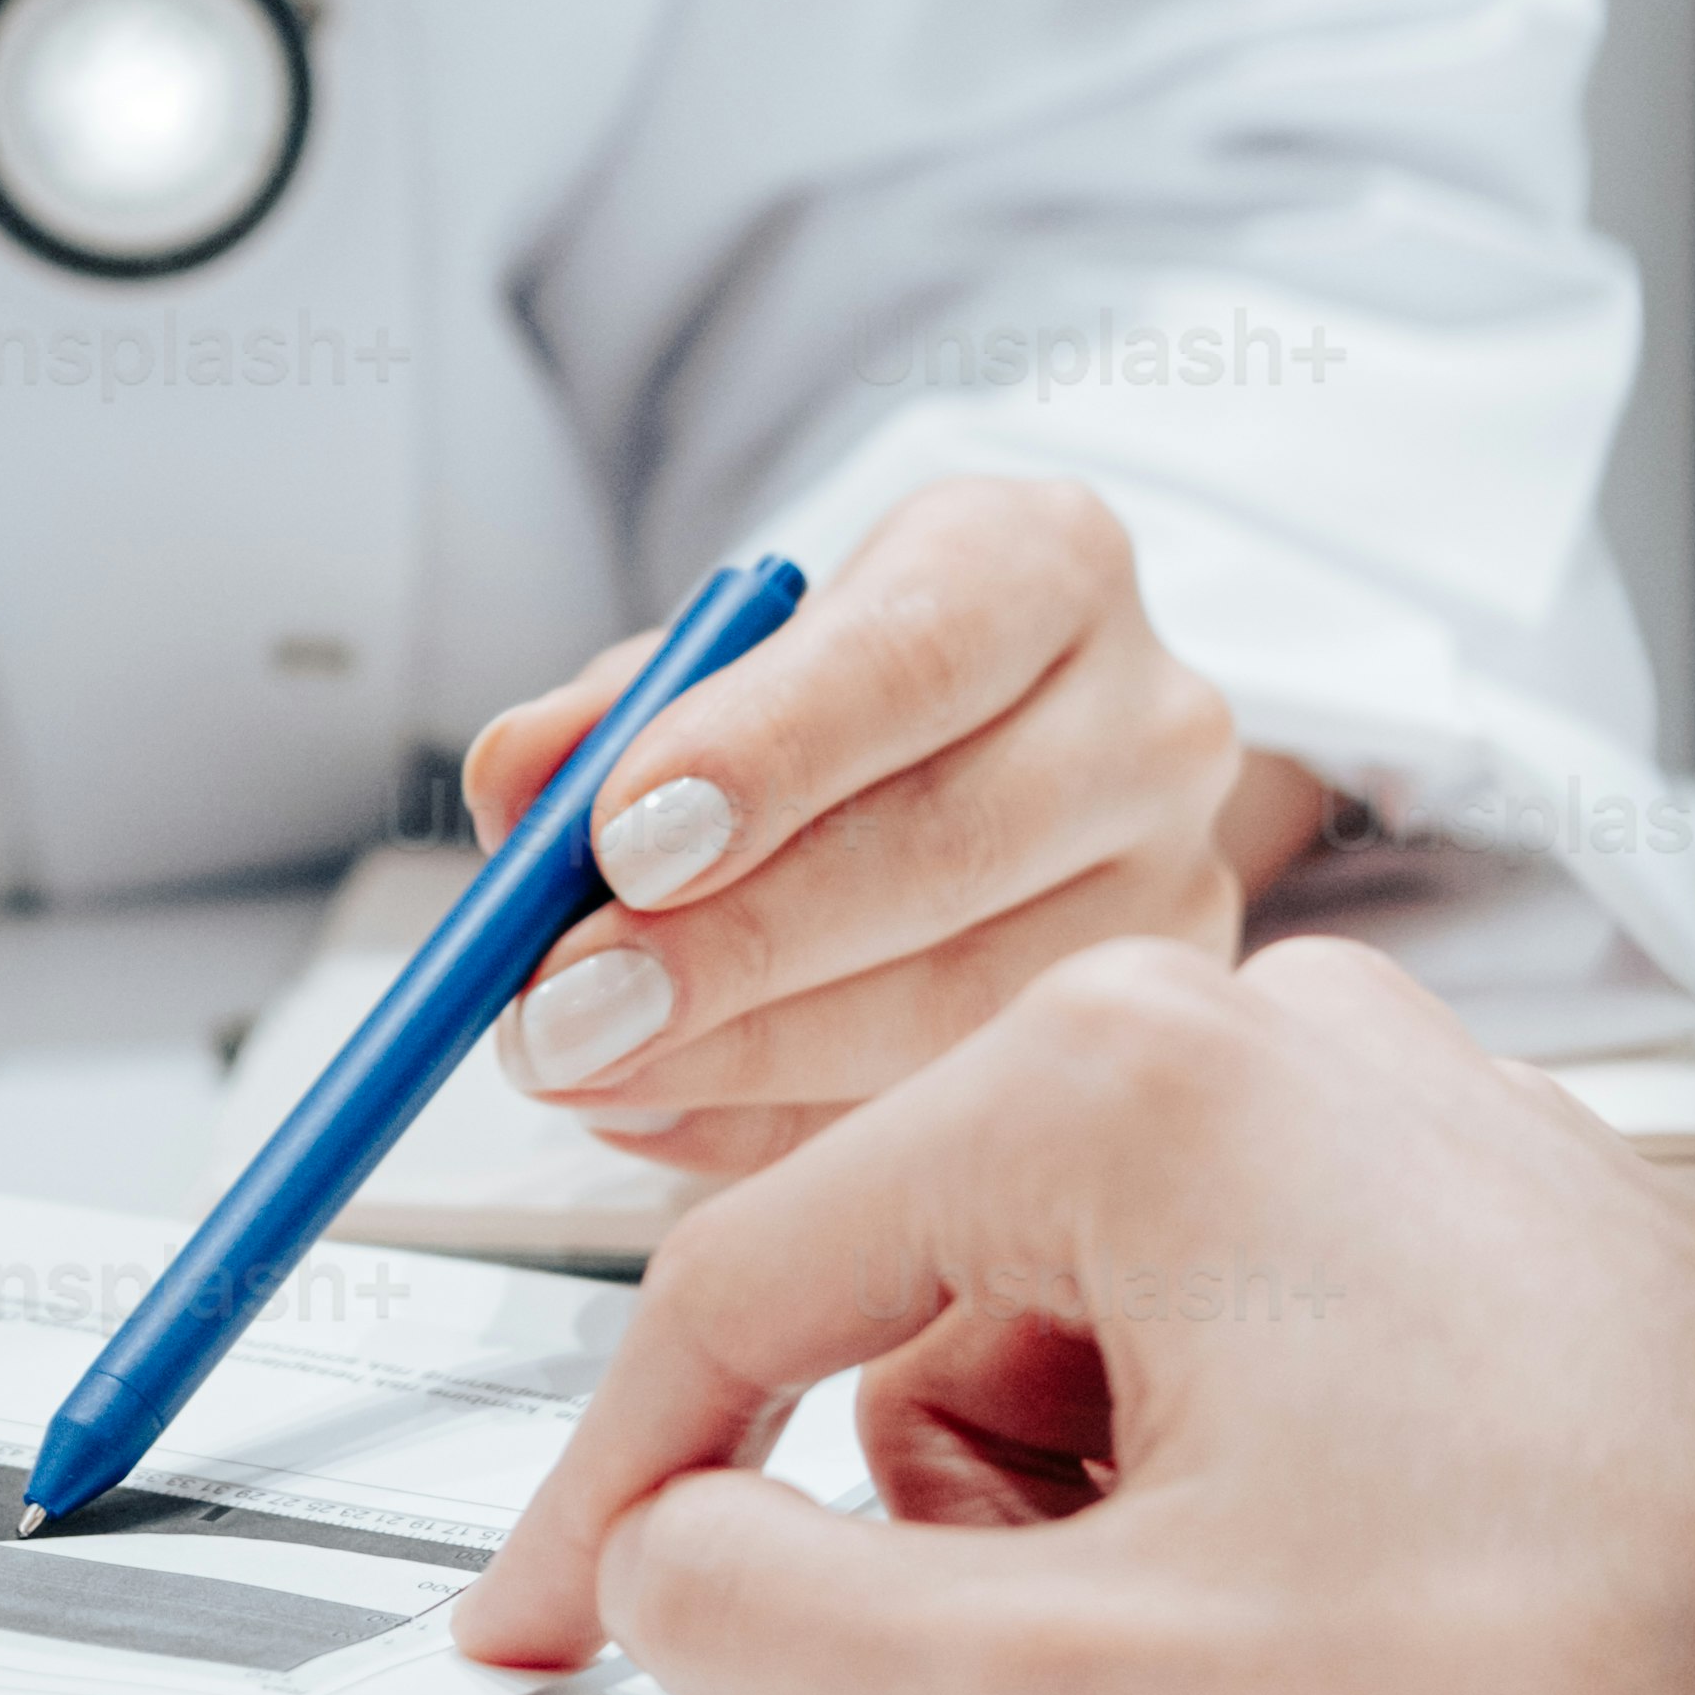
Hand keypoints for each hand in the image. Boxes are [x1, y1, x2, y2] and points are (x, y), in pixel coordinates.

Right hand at [459, 932, 1694, 1694]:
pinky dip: (1219, 1496)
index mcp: (1133, 1079)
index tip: (528, 1631)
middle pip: (916, 1311)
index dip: (605, 1492)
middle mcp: (1255, 1034)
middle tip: (1132, 1677)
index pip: (738, 1280)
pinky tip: (1362, 1601)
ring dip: (1099, 1532)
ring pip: (1063, 1348)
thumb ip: (785, 1628)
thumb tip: (659, 1573)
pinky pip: (1212, 1346)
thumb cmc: (1597, 1671)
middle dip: (966, 1536)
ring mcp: (1372, 1106)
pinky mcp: (1453, 1202)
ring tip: (1283, 1647)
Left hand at [466, 476, 1326, 1174]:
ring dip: (745, 1055)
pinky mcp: (1160, 1023)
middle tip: (563, 1007)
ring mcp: (1176, 881)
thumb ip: (618, 706)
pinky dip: (786, 1130)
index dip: (764, 755)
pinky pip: (963, 1111)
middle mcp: (1148, 715)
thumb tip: (519, 785)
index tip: (622, 842)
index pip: (914, 653)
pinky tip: (663, 1117)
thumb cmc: (858, 694)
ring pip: (967, 1000)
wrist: (1028, 748)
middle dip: (728, 945)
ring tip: (589, 1070)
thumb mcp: (738, 652)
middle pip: (946, 846)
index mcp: (1045, 563)